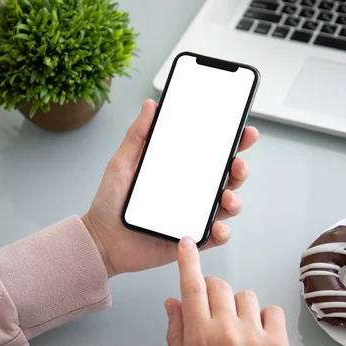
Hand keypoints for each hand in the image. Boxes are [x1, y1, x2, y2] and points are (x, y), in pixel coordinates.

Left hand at [82, 99, 258, 277]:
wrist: (101, 240)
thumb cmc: (111, 203)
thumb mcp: (123, 163)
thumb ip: (138, 135)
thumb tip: (151, 105)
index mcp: (181, 170)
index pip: (213, 153)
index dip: (233, 142)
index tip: (244, 132)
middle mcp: (193, 191)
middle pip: (228, 177)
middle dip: (240, 168)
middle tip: (237, 163)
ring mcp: (194, 214)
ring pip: (228, 206)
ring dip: (235, 200)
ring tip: (227, 196)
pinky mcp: (191, 239)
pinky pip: (215, 236)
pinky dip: (222, 232)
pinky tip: (217, 226)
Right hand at [165, 237, 289, 345]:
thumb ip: (176, 333)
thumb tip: (172, 303)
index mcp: (200, 337)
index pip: (191, 288)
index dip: (188, 262)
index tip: (187, 245)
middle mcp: (227, 331)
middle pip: (219, 286)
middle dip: (214, 293)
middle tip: (214, 312)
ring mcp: (255, 336)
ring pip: (245, 295)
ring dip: (239, 307)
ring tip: (238, 330)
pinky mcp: (278, 343)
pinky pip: (272, 309)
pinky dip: (265, 318)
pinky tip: (257, 335)